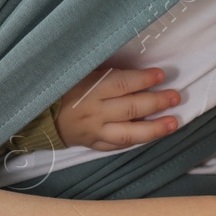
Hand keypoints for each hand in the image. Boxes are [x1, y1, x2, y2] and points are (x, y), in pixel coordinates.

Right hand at [55, 66, 182, 150]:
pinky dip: (136, 141)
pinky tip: (153, 136)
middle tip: (176, 96)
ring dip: (154, 128)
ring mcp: (95, 132)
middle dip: (156, 102)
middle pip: (130, 108)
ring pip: (128, 133)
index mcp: (89, 90)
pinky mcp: (94, 145)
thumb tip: (135, 69)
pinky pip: (118, 146)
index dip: (143, 79)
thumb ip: (104, 72)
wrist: (40, 116)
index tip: (161, 74)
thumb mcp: (79, 73)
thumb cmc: (62, 88)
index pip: (121, 84)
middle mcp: (94, 112)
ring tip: (174, 123)